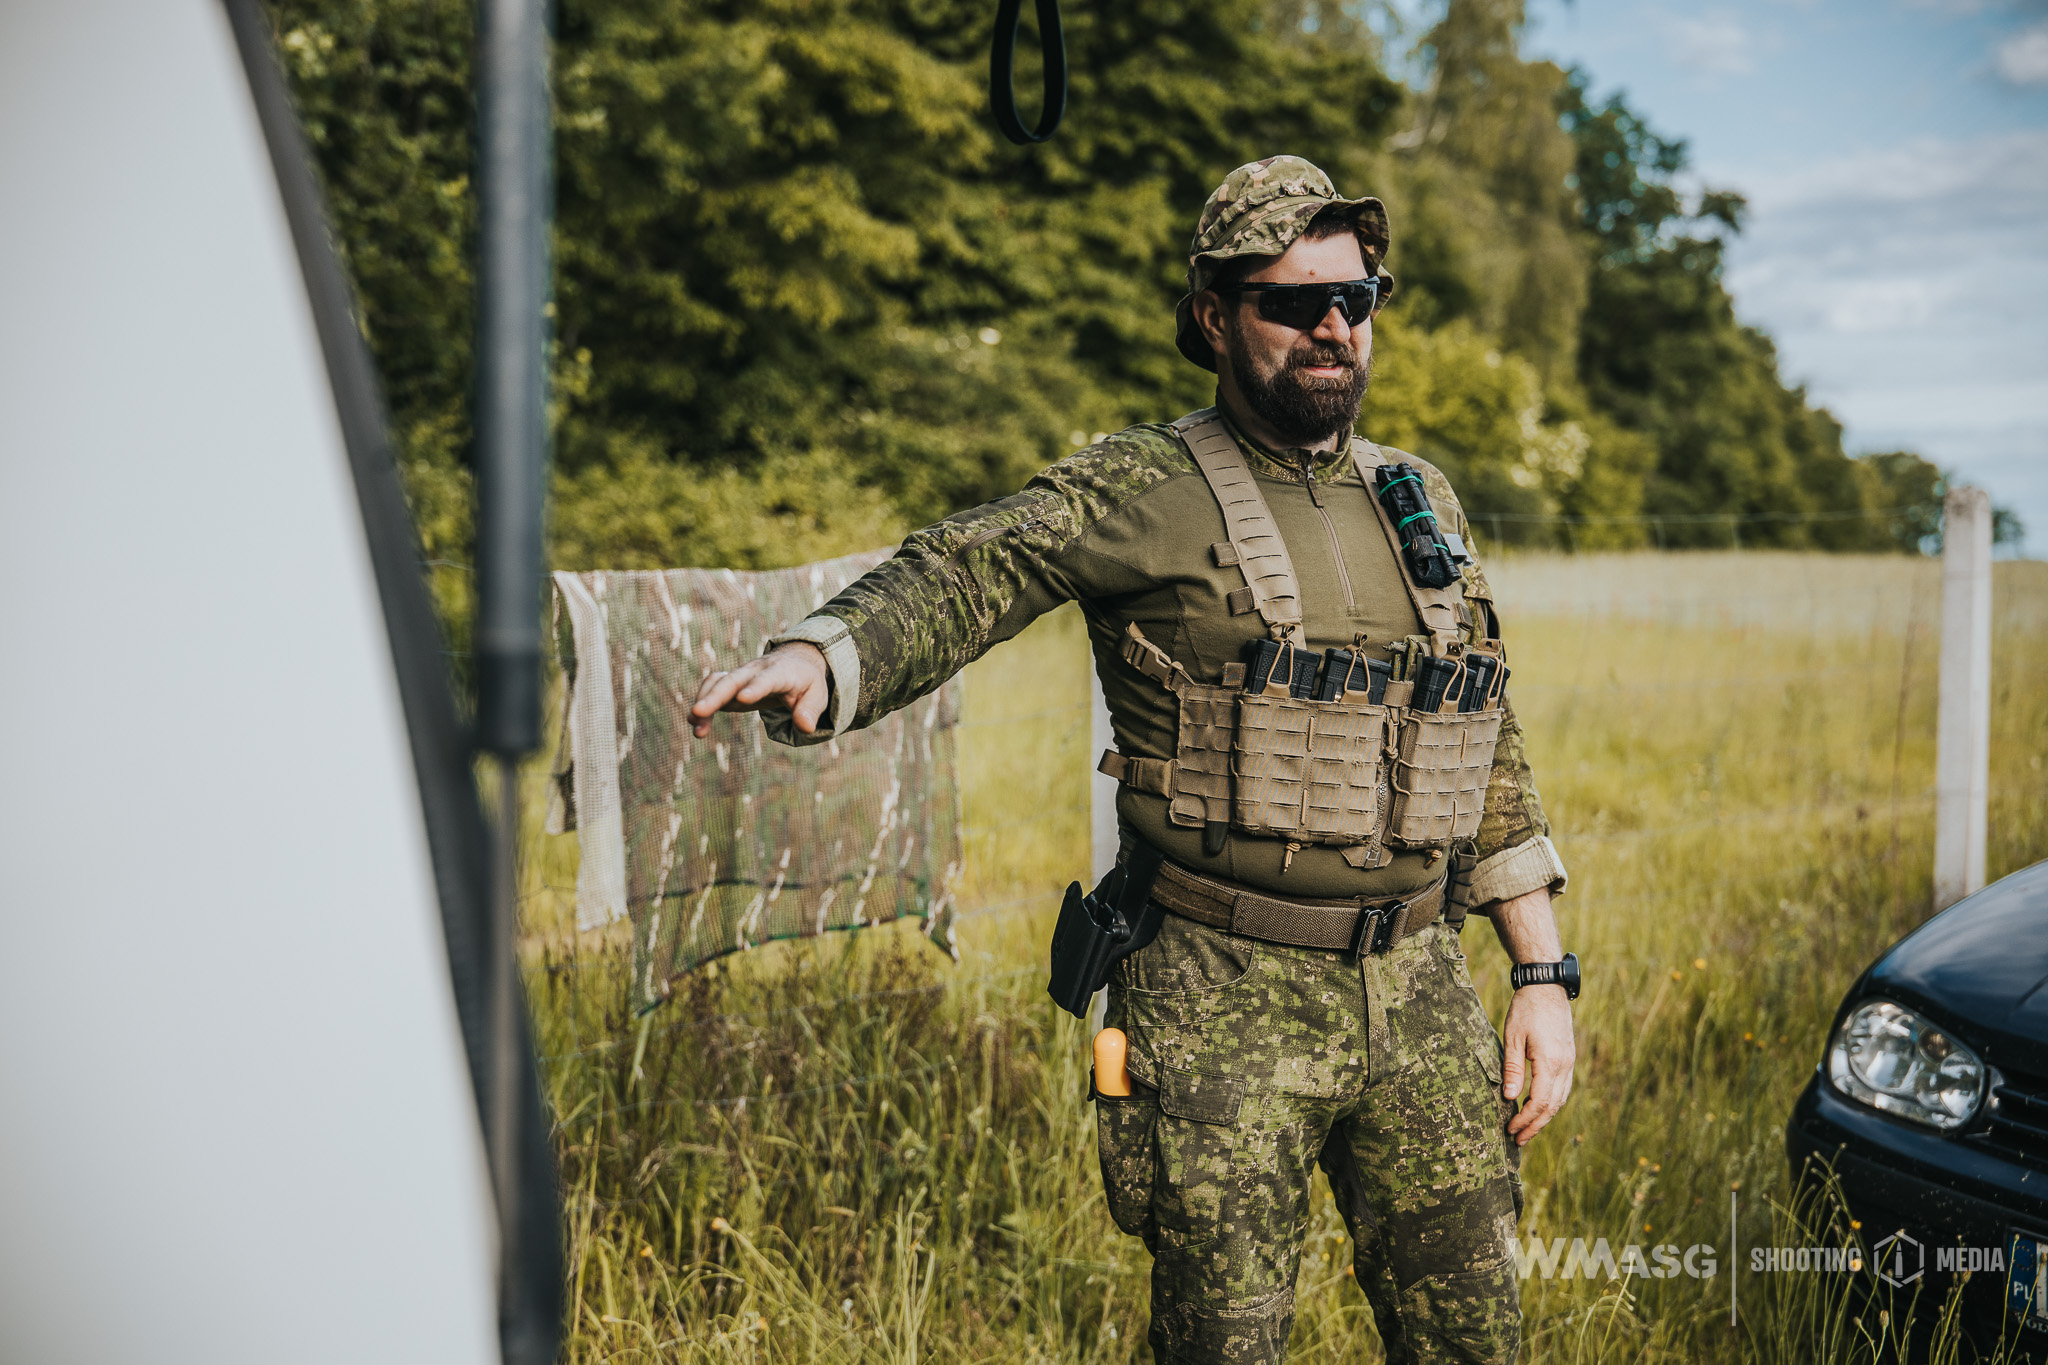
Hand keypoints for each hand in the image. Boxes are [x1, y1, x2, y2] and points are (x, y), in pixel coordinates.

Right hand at [688, 642, 829, 738]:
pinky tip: (695, 725)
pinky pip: (712, 689)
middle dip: (715, 695)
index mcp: (781, 672)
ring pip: (717, 682)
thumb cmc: (807, 682)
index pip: (768, 679)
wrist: (794, 662)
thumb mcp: (818, 695)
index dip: (755, 688)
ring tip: (694, 726)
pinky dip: (703, 705)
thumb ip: (810, 711)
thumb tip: (805, 728)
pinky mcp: (731, 684)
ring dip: (704, 701)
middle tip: (699, 712)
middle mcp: (757, 670)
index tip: (743, 699)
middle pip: (733, 680)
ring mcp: (741, 675)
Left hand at [1501, 983, 1573, 1144]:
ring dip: (1545, 1117)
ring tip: (1528, 1131)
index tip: (1511, 1129)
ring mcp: (1570, 1062)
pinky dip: (1553, 1104)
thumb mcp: (1512, 1038)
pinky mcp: (1570, 1058)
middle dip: (1535, 1126)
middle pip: (1553, 1106)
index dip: (1526, 1119)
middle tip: (1518, 1140)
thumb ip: (1512, 1069)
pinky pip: (1564, 1088)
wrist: (1547, 988)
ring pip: (1561, 1099)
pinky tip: (1540, 1110)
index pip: (1540, 1101)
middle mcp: (1565, 1065)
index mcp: (1550, 1061)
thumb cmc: (1526, 1010)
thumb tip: (1510, 1098)